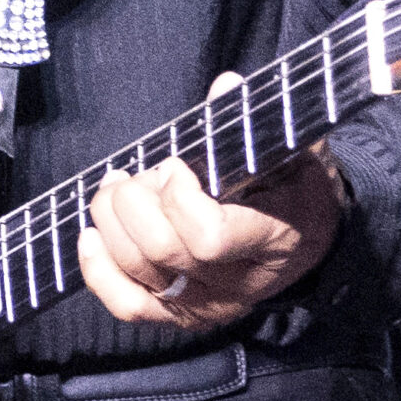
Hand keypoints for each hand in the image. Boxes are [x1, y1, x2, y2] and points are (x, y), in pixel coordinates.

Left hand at [79, 79, 345, 330]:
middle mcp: (238, 283)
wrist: (309, 241)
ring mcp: (206, 305)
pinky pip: (126, 305)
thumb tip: (225, 85)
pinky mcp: (179, 315)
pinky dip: (97, 269)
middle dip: (135, 201)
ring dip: (111, 220)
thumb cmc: (296, 187)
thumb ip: (260, 122)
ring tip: (118, 187)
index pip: (209, 236)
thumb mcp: (293, 150)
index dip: (178, 197)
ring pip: (137, 269)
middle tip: (143, 173)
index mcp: (273, 239)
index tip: (176, 165)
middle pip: (161, 249)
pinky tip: (92, 234)